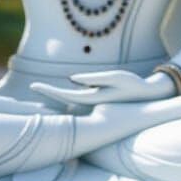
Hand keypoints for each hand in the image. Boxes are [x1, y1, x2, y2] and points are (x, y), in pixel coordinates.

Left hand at [29, 69, 170, 104]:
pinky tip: (59, 95)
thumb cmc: (133, 84)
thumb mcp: (115, 76)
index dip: (48, 91)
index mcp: (93, 99)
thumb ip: (93, 78)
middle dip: (48, 94)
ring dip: (55, 98)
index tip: (33, 86)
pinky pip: (77, 100)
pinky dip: (66, 97)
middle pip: (63, 100)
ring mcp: (94, 104)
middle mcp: (91, 104)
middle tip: (32, 87)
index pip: (64, 96)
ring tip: (41, 92)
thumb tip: (70, 79)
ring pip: (69, 102)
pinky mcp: (98, 100)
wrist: (149, 96)